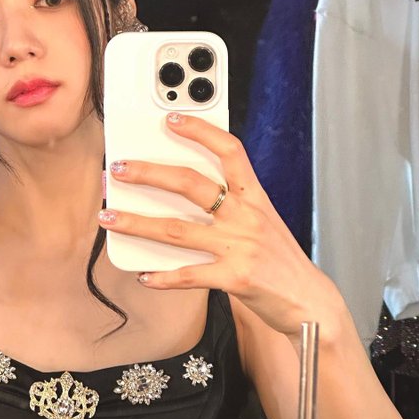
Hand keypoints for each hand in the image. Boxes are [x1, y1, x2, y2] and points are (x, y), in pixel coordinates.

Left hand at [98, 113, 343, 336]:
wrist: (308, 299)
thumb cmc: (281, 260)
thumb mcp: (264, 222)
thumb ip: (233, 206)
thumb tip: (185, 198)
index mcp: (255, 197)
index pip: (230, 151)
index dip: (201, 131)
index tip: (172, 119)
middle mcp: (246, 217)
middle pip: (191, 184)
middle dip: (149, 174)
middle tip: (119, 168)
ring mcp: (240, 247)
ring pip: (177, 230)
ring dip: (137, 223)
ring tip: (109, 217)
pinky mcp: (234, 278)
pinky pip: (188, 275)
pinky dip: (163, 277)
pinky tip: (144, 276)